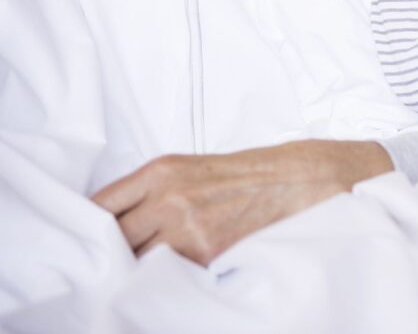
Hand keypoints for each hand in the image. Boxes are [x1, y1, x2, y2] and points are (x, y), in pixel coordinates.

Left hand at [91, 139, 393, 265]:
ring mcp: (187, 227)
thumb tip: (113, 224)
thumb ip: (151, 190)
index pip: (99, 205)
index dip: (89, 226)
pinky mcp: (207, 253)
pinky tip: (171, 274)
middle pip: (112, 237)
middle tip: (113, 261)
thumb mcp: (191, 168)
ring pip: (135, 260)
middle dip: (110, 251)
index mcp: (161, 170)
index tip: (89, 238)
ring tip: (143, 270)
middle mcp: (168, 197)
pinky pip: (168, 274)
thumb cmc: (247, 173)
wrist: (299, 179)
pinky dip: (164, 277)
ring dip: (135, 268)